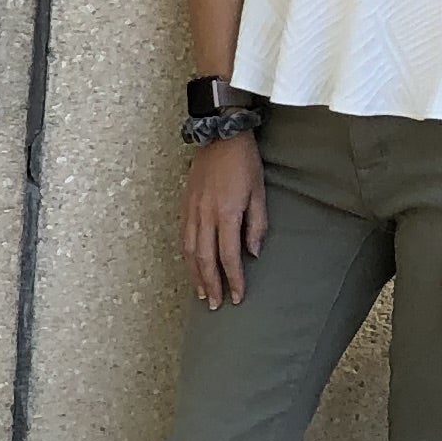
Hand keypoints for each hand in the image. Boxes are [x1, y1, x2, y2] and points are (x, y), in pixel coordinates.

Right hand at [181, 132, 266, 307]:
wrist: (219, 135)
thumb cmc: (244, 163)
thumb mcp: (259, 193)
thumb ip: (256, 225)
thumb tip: (252, 253)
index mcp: (226, 213)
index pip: (228, 256)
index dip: (234, 279)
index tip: (238, 296)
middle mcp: (205, 215)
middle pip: (205, 259)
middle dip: (211, 284)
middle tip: (216, 304)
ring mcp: (191, 210)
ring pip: (189, 251)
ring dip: (195, 275)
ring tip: (202, 293)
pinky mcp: (185, 205)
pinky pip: (183, 237)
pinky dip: (186, 257)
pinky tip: (191, 266)